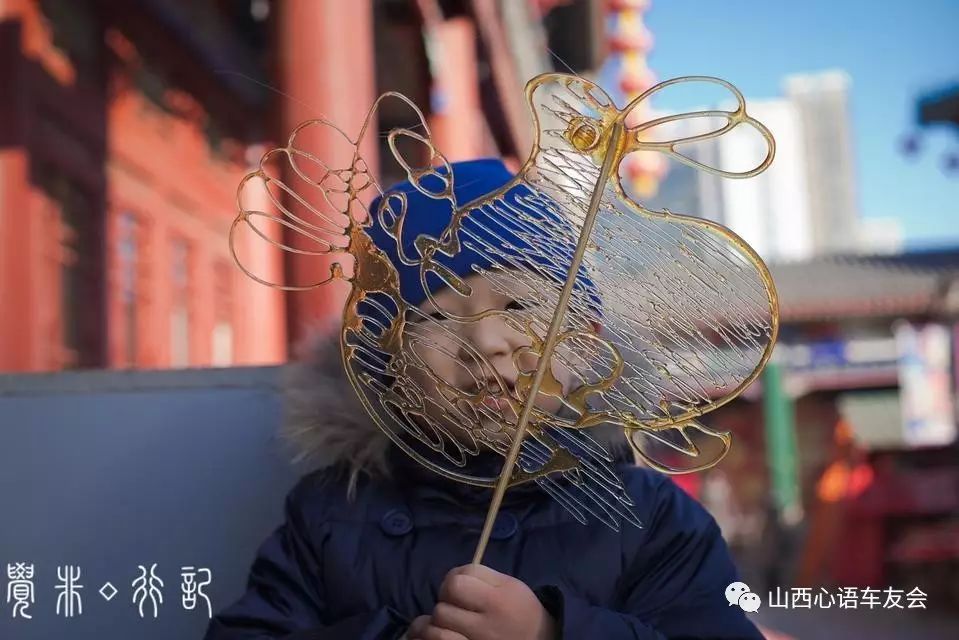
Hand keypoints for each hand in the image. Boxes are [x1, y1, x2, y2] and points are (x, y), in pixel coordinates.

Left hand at [408, 564, 556, 639]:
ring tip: (446, 622)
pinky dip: (432, 637)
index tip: (460, 587)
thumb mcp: (509, 586)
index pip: (457, 581)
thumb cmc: (520, 611)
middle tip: (456, 606)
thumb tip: (450, 577)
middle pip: (443, 605)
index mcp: (497, 601)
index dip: (453, 579)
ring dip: (436, 622)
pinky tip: (437, 633)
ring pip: (436, 628)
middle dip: (445, 601)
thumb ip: (480, 576)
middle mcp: (486, 627)